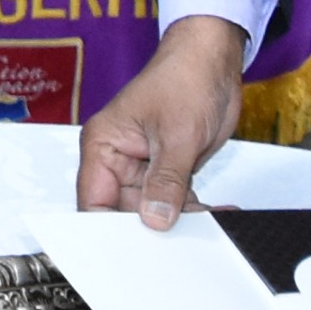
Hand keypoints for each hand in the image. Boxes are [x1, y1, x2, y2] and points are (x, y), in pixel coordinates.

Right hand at [74, 15, 244, 225]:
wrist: (213, 59)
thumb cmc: (184, 77)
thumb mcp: (177, 135)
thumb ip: (165, 182)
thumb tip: (154, 221)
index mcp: (103, 145)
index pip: (93, 202)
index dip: (108, 229)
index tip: (133, 250)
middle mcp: (117, 159)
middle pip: (123, 212)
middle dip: (152, 228)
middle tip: (179, 242)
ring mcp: (143, 166)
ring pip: (153, 211)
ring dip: (181, 220)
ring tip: (207, 224)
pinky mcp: (167, 169)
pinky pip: (175, 201)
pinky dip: (196, 210)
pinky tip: (217, 213)